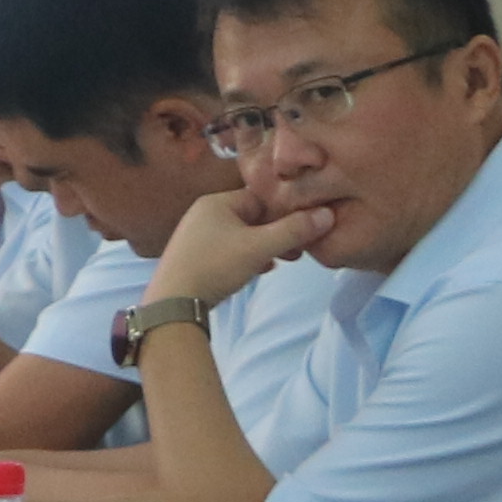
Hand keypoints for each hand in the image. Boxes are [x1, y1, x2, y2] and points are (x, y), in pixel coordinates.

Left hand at [154, 184, 318, 306]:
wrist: (173, 302)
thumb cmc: (215, 266)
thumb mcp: (259, 247)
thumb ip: (294, 230)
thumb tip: (328, 214)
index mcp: (216, 202)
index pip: (261, 199)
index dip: (285, 213)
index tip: (306, 229)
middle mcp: (204, 214)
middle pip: (253, 217)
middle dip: (277, 233)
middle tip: (297, 251)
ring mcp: (197, 236)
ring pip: (243, 236)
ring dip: (265, 247)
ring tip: (283, 261)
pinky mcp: (196, 257)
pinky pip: (230, 251)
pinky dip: (248, 257)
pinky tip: (261, 270)